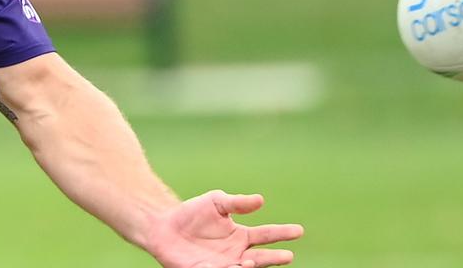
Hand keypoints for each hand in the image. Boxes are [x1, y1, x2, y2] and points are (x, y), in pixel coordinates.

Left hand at [143, 192, 302, 267]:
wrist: (164, 225)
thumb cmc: (191, 213)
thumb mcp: (216, 202)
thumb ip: (237, 203)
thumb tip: (261, 200)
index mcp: (241, 236)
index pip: (266, 235)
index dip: (282, 233)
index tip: (299, 230)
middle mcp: (236, 254)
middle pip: (261, 258)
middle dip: (274, 258)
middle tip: (287, 255)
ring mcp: (222, 265)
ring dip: (250, 266)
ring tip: (251, 260)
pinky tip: (235, 267)